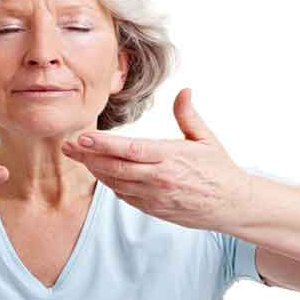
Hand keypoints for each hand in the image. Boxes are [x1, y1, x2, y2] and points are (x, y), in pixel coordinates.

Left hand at [60, 88, 252, 231]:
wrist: (232, 205)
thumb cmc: (219, 169)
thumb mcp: (206, 138)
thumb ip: (188, 115)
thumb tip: (184, 90)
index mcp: (170, 157)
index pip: (129, 150)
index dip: (103, 144)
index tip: (82, 137)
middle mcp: (159, 179)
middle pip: (115, 167)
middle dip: (88, 156)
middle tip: (67, 146)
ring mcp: (155, 197)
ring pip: (116, 183)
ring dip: (95, 170)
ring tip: (78, 156)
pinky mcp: (154, 209)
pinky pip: (125, 196)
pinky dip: (111, 184)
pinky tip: (101, 173)